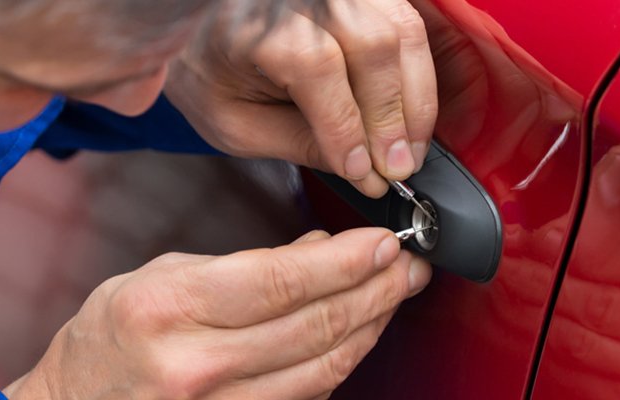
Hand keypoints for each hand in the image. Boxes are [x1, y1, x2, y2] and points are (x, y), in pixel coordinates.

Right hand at [4, 228, 430, 398]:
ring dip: (371, 325)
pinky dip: (344, 359)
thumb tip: (319, 248)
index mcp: (172, 308)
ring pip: (325, 366)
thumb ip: (247, 264)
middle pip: (315, 325)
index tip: (382, 242)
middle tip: (407, 265)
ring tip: (397, 293)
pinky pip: (310, 394)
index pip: (282, 280)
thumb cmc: (113, 337)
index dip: (345, 260)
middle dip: (375, 289)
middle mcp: (197, 364)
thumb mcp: (167, 275)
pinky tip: (362, 332)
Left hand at [165, 0, 437, 197]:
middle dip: (393, 117)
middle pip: (372, 46)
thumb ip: (299, 145)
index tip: (366, 173)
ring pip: (401, 32)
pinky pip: (408, 23)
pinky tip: (412, 111)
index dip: (349, 128)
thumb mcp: (236, 124)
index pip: (318, 69)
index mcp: (259, 24)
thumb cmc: (210, 74)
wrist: (199, 27)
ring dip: (416, 98)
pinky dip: (419, 72)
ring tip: (411, 148)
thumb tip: (364, 173)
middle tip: (398, 169)